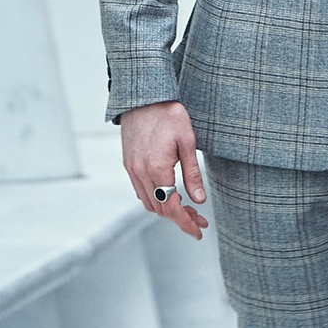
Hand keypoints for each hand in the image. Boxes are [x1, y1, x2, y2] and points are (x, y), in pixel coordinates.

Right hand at [121, 99, 208, 243]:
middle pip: (160, 209)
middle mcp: (140, 173)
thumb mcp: (188, 142)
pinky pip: (141, 191)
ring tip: (187, 208)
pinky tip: (169, 194)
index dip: (186, 223)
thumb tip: (198, 200)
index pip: (171, 207)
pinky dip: (156, 199)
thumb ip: (192, 173)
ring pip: (149, 203)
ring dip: (167, 210)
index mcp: (157, 169)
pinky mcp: (129, 164)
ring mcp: (132, 169)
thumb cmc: (169, 114)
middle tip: (199, 220)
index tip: (199, 230)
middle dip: (180, 218)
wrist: (143, 96)